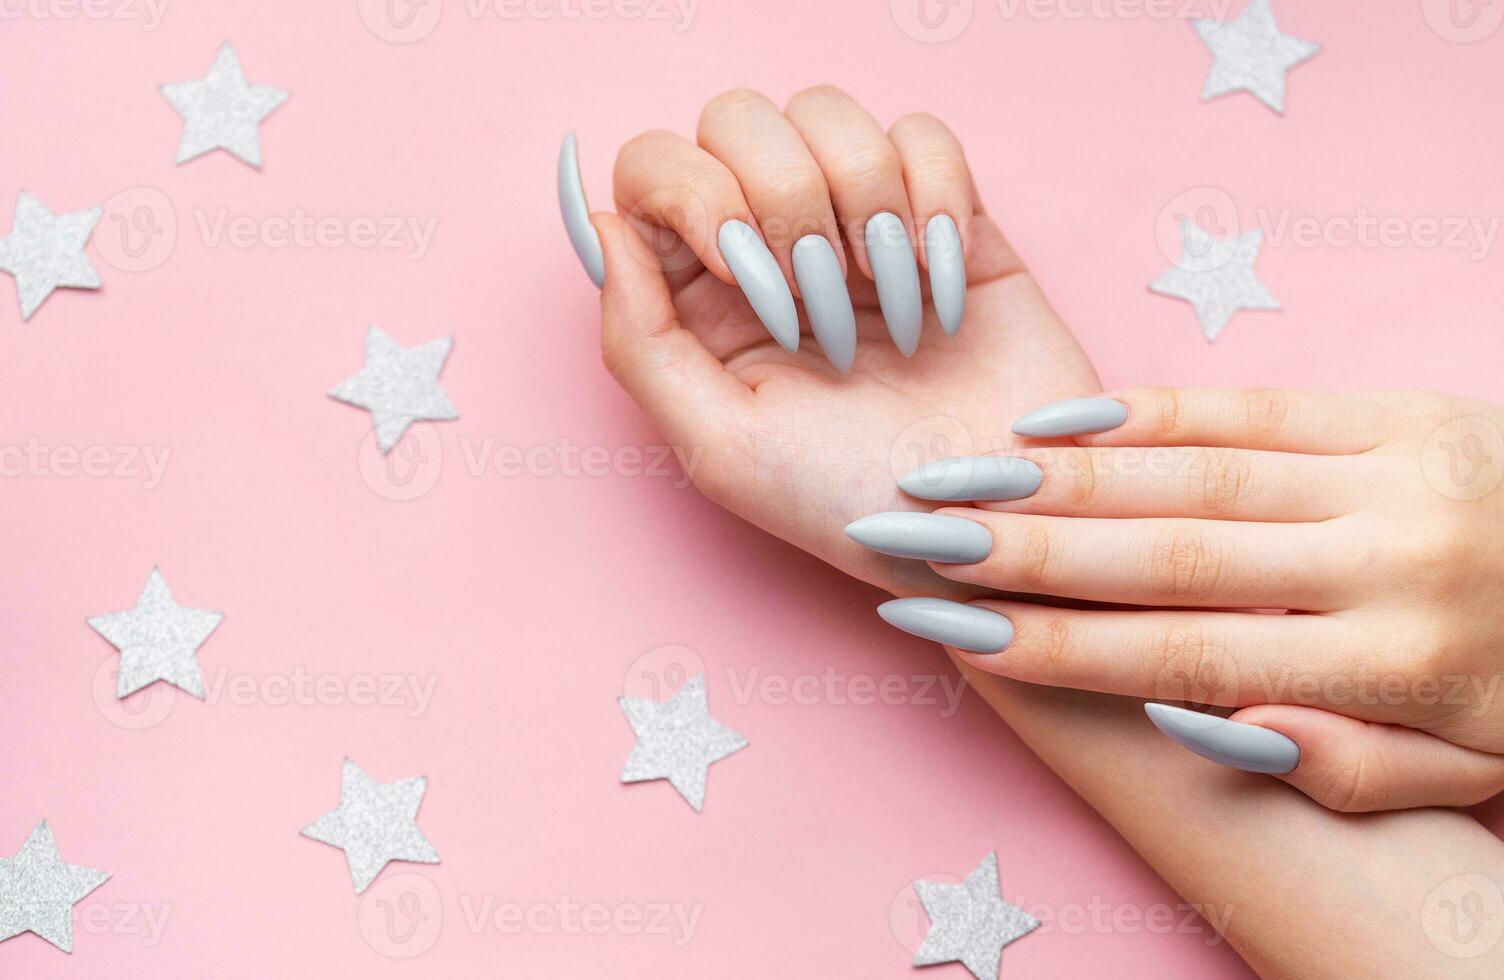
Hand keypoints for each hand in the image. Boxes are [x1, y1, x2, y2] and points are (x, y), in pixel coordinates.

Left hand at [569, 86, 1099, 595]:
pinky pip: (924, 134)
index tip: (743, 274)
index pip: (654, 168)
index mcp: (699, 295)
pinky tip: (945, 288)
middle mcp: (769, 245)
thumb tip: (602, 223)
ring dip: (864, 206)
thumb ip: (638, 341)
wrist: (996, 522)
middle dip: (786, 204)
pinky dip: (937, 202)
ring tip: (895, 314)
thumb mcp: (722, 448)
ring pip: (828, 112)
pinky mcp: (944, 212)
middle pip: (736, 117)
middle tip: (827, 310)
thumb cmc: (855, 502)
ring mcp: (856, 220)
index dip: (694, 195)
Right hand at [859, 387, 1503, 811]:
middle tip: (909, 534)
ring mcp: (1391, 471)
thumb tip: (1203, 722)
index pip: (1184, 655)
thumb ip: (1344, 767)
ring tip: (955, 476)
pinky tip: (1060, 422)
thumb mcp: (1471, 769)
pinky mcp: (1398, 408)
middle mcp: (1383, 562)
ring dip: (1059, 475)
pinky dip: (1148, 412)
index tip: (952, 629)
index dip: (1056, 642)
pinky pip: (1252, 403)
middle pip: (1165, 554)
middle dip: (1020, 547)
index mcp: (1395, 666)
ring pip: (1192, 473)